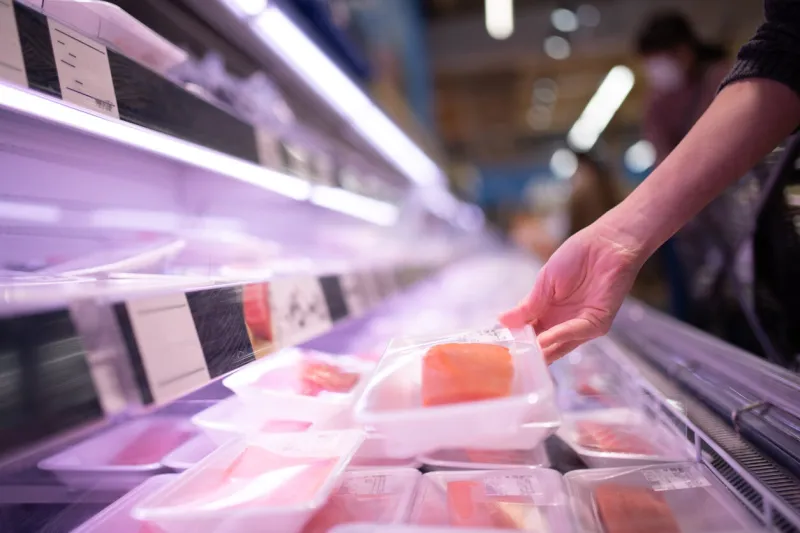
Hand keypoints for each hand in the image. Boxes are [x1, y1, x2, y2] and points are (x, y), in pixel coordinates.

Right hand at [499, 222, 643, 363]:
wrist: (606, 243)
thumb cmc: (576, 257)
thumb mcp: (544, 282)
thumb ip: (527, 306)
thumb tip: (501, 321)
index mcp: (548, 313)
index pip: (529, 333)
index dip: (516, 340)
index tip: (499, 350)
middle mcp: (563, 323)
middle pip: (543, 345)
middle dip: (528, 352)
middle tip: (509, 360)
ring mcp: (581, 325)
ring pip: (559, 344)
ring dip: (542, 350)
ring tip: (523, 354)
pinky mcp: (598, 322)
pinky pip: (577, 332)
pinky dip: (560, 336)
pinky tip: (543, 338)